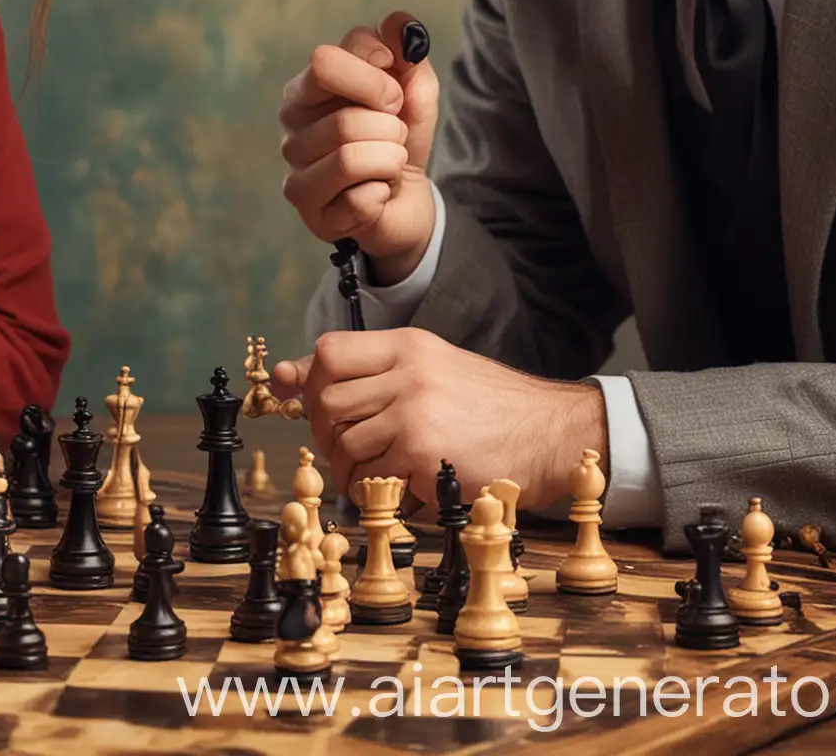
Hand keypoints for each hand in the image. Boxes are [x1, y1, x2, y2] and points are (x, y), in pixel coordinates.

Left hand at [272, 327, 606, 512]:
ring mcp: (413, 412)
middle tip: (346, 450)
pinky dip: (372, 490)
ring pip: (343, 442)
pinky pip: (370, 476)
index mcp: (408, 346)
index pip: (329, 351)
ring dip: (348, 468)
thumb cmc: (488, 407)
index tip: (318, 408)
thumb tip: (286, 377)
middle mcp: (407, 372)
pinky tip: (396, 488)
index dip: (311, 383)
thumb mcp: (430, 369)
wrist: (550, 433)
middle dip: (325, 433)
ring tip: (372, 474)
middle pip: (326, 401)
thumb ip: (367, 372)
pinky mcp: (422, 454)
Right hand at [279, 10, 439, 281]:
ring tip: (388, 161)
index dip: (377, 74)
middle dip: (389, 126)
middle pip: (344, 116)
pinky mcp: (311, 214)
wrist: (406, 193)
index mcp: (306, 87)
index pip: (326, 61)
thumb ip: (405, 49)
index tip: (394, 89)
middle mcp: (291, 127)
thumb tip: (400, 24)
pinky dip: (383, 192)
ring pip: (351, 156)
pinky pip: (360, 198)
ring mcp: (295, 171)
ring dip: (390, 158)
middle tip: (393, 132)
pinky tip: (376, 192)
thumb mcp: (412, 85)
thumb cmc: (399, 133)